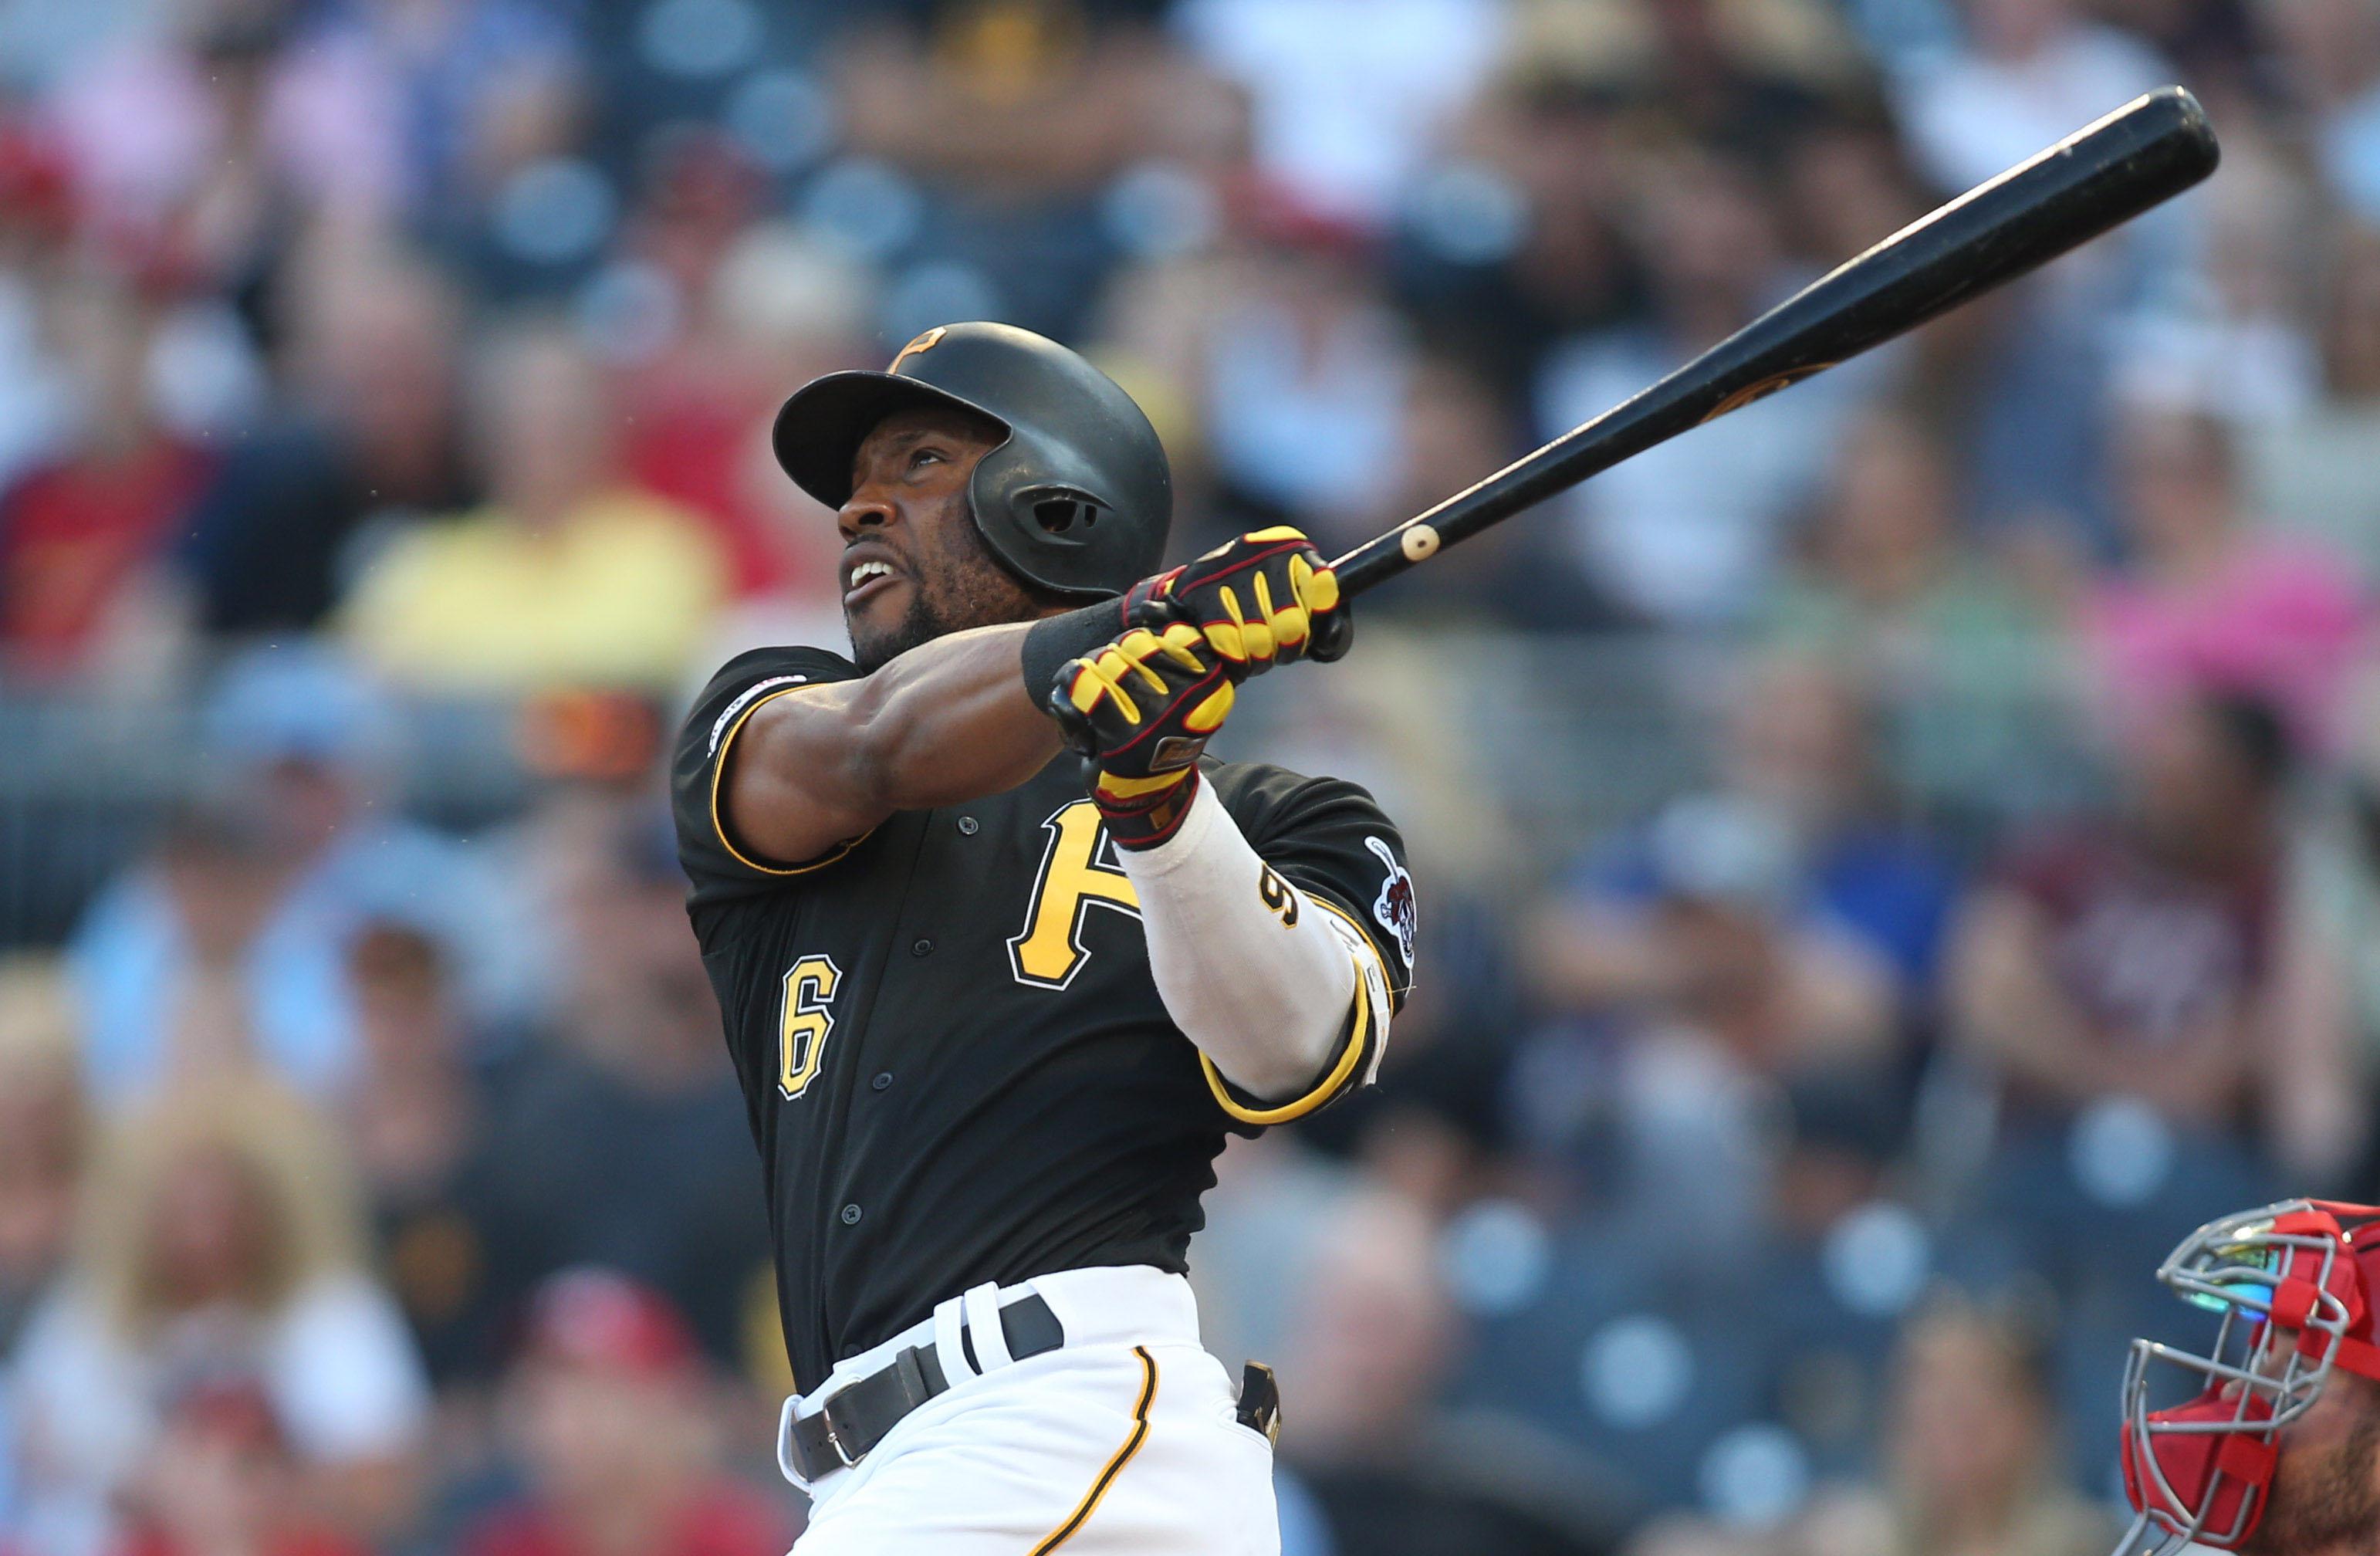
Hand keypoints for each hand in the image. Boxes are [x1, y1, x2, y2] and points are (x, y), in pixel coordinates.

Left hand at [1049, 607, 1236, 848]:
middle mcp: (1192, 694)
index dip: (1141, 640)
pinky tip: (1075, 706)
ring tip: (1095, 701)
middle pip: (1131, 643)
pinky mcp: (1125, 734)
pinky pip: (1083, 683)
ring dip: (1089, 676)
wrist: (1146, 794)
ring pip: (1104, 661)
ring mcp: (1159, 714)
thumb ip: (1171, 642)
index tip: (1136, 665)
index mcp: (1212, 676)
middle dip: (1111, 659)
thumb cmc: (1157, 731)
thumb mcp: (1179, 684)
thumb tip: (1155, 604)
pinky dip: (1069, 690)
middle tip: (1110, 688)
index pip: (1167, 629)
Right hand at [1121, 526, 1349, 676]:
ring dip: (1256, 657)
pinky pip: (1228, 641)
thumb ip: (1331, 628)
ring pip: (1259, 636)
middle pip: (1291, 623)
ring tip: (1246, 649)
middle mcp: (1263, 548)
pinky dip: (1231, 658)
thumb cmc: (1256, 615)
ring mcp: (1229, 566)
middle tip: (1267, 647)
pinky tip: (1226, 649)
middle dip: (1281, 648)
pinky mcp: (1200, 589)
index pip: (1324, 589)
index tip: (1293, 631)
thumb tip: (1330, 637)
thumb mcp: (1300, 615)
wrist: (1190, 608)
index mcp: (1293, 547)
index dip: (1308, 626)